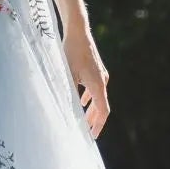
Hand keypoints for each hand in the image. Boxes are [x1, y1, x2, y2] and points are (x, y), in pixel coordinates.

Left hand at [62, 23, 110, 137]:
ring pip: (97, 97)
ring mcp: (100, 74)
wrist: (78, 31)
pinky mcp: (95, 69)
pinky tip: (81, 101)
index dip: (98, 126)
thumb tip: (67, 111)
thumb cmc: (71, 52)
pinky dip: (89, 97)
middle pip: (101, 106)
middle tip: (86, 133)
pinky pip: (94, 88)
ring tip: (83, 120)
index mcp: (98, 85)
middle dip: (93, 120)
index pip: (102, 111)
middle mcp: (102, 81)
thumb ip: (69, 93)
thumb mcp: (67, 75)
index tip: (92, 137)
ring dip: (90, 109)